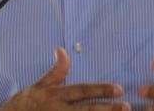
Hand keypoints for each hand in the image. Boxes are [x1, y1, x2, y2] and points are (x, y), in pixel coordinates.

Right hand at [0, 47, 129, 110]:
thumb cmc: (27, 103)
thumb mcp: (40, 85)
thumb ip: (55, 70)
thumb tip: (62, 49)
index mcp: (56, 95)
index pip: (82, 91)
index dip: (100, 90)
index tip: (118, 89)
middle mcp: (60, 110)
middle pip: (88, 110)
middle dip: (108, 109)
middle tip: (127, 106)